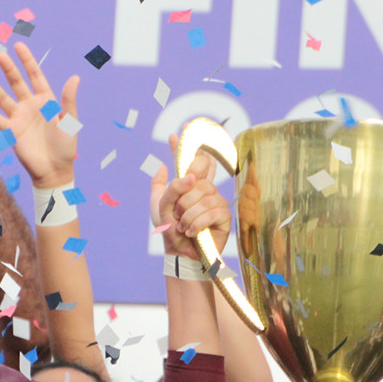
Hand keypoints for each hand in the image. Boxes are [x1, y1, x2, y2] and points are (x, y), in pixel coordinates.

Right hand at [0, 42, 79, 188]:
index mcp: (46, 101)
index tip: (18, 45)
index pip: (35, 75)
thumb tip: (75, 77)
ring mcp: (19, 118)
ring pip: (3, 98)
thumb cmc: (66, 147)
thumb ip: (69, 100)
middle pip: (17, 83)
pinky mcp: (11, 132)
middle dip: (8, 69)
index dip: (27, 61)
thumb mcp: (69, 122)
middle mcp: (30, 106)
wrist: (54, 170)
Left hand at [152, 135, 229, 262]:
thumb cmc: (170, 231)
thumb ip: (160, 187)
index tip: (183, 128)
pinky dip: (196, 223)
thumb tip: (163, 166)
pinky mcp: (224, 216)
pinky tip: (192, 232)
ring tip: (183, 227)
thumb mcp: (158, 208)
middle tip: (177, 212)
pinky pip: (211, 211)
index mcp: (190, 185)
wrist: (179, 253)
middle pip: (197, 177)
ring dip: (187, 214)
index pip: (191, 160)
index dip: (187, 144)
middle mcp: (206, 189)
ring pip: (203, 196)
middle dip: (182, 197)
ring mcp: (216, 201)